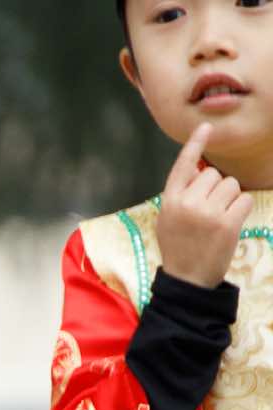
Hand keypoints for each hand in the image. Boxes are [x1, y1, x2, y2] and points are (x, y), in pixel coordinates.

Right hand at [157, 123, 250, 289]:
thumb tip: (204, 174)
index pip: (183, 166)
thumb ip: (181, 196)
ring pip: (232, 185)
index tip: (206, 127)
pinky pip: (244, 200)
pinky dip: (241, 210)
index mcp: (170, 201)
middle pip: (214, 175)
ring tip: (218, 220)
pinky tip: (230, 225)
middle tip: (208, 213)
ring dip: (231, 199)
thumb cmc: (179, 248)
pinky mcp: (226, 223)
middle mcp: (187, 203)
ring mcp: (207, 213)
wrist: (187, 280)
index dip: (195, 145)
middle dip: (217, 189)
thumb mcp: (168, 220)